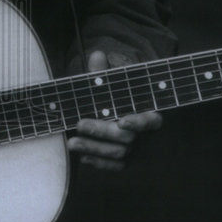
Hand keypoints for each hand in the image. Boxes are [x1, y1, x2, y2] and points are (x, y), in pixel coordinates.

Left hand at [66, 50, 161, 169]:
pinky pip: (113, 167)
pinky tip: (82, 157)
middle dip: (101, 132)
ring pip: (118, 154)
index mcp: (148, 112)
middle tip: (79, 124)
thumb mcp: (108, 83)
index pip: (149, 121)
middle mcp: (143, 134)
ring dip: (93, 149)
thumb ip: (103, 73)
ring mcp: (134, 149)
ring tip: (71, 143)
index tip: (121, 121)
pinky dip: (98, 163)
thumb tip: (97, 55)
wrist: (114, 111)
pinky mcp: (124, 161)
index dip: (137, 123)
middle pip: (127, 138)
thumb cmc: (114, 95)